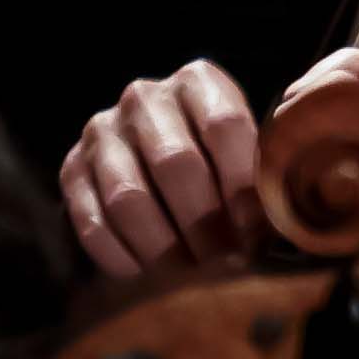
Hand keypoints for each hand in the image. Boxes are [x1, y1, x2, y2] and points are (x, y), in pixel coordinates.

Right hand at [62, 58, 263, 274]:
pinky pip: (91, 220)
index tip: (257, 233)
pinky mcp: (71, 169)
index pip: (224, 126)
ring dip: (164, 246)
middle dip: (205, 224)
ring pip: (128, 197)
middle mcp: (145, 99)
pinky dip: (121, 255)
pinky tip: (148, 275)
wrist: (153, 154)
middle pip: (175, 163)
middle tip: (226, 264)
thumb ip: (268, 175)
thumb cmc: (226, 160)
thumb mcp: (253, 152)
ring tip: (191, 276)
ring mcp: (102, 132)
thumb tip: (287, 223)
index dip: (243, 185)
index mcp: (199, 82)